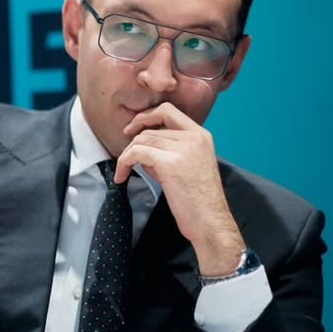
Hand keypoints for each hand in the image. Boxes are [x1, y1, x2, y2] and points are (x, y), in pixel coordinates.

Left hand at [115, 102, 243, 276]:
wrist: (210, 221)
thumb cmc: (199, 200)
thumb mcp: (189, 166)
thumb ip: (169, 151)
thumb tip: (142, 147)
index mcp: (201, 136)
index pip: (168, 111)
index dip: (147, 116)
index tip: (133, 128)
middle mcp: (194, 138)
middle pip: (151, 128)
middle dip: (133, 141)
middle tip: (124, 155)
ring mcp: (183, 149)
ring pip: (141, 140)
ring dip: (127, 155)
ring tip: (125, 171)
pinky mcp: (170, 163)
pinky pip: (136, 153)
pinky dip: (124, 163)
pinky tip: (122, 176)